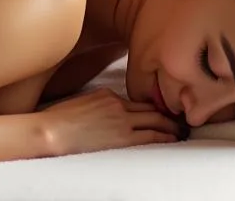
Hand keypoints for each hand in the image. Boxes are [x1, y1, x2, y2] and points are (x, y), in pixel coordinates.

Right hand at [41, 89, 181, 155]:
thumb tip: (110, 114)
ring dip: (170, 127)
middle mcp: (118, 105)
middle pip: (150, 109)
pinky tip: (171, 140)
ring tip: (181, 131)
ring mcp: (121, 120)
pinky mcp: (122, 137)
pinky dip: (163, 138)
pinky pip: (149, 137)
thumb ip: (100, 105)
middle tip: (180, 120)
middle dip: (167, 115)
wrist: (53, 132)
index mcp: (107, 94)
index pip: (137, 101)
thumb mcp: (83, 103)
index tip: (162, 111)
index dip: (152, 106)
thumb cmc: (60, 121)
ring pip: (155, 122)